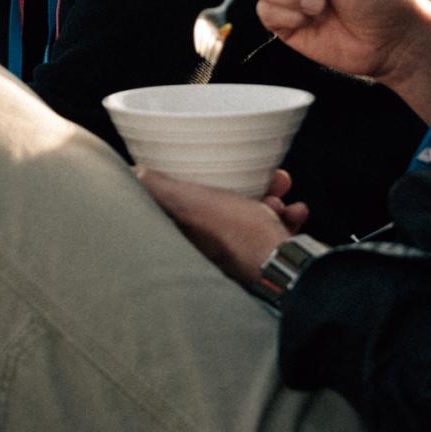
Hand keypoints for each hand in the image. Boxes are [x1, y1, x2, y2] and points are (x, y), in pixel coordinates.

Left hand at [137, 168, 307, 286]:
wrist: (283, 267)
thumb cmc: (238, 235)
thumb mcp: (194, 202)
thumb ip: (161, 188)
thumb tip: (134, 173)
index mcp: (189, 233)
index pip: (185, 201)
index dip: (204, 178)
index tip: (221, 164)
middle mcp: (211, 247)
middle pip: (226, 204)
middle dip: (249, 185)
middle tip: (267, 178)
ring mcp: (237, 254)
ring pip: (254, 214)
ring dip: (271, 199)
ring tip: (282, 196)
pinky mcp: (261, 258)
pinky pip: (272, 230)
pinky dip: (285, 218)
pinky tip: (296, 213)